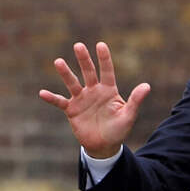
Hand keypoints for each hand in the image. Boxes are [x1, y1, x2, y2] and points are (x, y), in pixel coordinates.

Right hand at [39, 42, 149, 158]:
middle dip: (84, 59)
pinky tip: (42, 93)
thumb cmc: (119, 129)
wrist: (105, 145)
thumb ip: (136, 100)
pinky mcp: (72, 110)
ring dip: (66, 73)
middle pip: (88, 72)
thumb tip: (147, 86)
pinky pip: (60, 102)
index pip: (107, 71)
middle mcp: (94, 91)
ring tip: (59, 61)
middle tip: (78, 45)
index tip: (101, 45)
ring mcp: (82, 99)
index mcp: (109, 90)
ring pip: (73, 83)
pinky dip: (52, 98)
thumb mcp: (129, 115)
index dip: (104, 58)